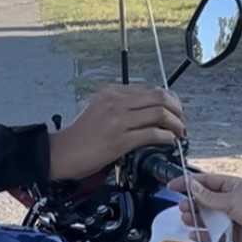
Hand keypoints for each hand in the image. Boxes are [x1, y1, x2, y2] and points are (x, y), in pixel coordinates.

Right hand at [48, 85, 185, 180]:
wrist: (61, 153)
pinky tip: (170, 142)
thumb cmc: (79, 137)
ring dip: (176, 124)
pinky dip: (167, 137)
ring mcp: (118, 120)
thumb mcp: (98, 109)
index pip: (150, 89)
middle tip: (181, 121)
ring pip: (160, 114)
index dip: (169, 99)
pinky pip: (152, 134)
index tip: (174, 110)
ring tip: (179, 133)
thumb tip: (146, 113)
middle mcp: (116, 102)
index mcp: (111, 93)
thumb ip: (120, 107)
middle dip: (177, 109)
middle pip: (159, 97)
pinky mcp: (120, 140)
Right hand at [167, 172, 241, 241]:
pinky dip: (203, 234)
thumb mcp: (232, 199)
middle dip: (191, 203)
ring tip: (186, 219)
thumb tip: (191, 185)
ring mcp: (228, 217)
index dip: (187, 183)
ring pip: (206, 217)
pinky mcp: (230, 234)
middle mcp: (227, 201)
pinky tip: (194, 234)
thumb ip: (209, 197)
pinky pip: (213, 234)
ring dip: (195, 218)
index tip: (172, 186)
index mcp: (229, 186)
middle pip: (203, 201)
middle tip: (182, 207)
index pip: (204, 182)